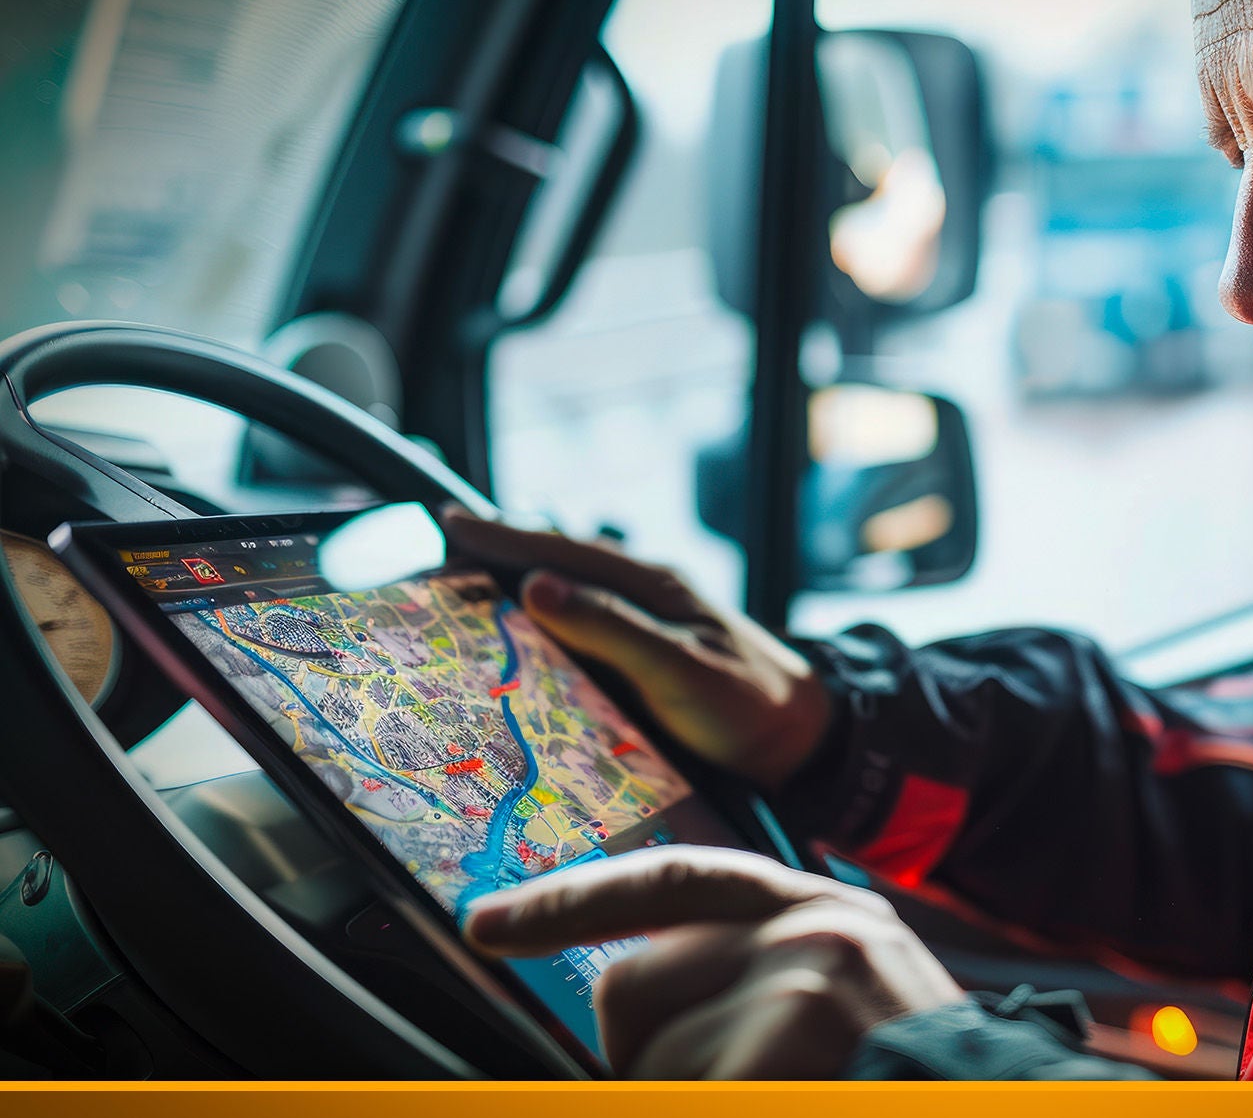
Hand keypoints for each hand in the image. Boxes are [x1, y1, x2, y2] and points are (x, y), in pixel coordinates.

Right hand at [440, 509, 829, 789]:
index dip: (502, 538)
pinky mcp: (646, 660)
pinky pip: (582, 631)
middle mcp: (644, 597)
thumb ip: (612, 628)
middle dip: (497, 554)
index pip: (562, 550)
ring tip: (458, 586)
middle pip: (558, 563)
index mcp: (652, 585)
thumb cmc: (748, 706)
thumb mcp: (679, 669)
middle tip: (434, 548)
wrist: (802, 741)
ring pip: (568, 595)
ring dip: (514, 588)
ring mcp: (645, 627)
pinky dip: (541, 626)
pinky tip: (518, 639)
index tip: (447, 525)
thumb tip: (536, 584)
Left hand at [464, 845, 961, 1077]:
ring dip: (686, 1098)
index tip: (488, 921)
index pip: (676, 876)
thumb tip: (629, 1001)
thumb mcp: (841, 1010)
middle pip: (631, 985)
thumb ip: (751, 984)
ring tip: (780, 1095)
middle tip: (723, 1087)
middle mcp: (816, 927)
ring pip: (648, 1061)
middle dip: (639, 1064)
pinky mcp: (790, 1038)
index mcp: (827, 913)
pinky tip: (789, 1101)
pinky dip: (706, 1108)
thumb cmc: (911, 1083)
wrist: (1001, 1108)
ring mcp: (804, 979)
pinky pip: (675, 1092)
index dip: (575, 900)